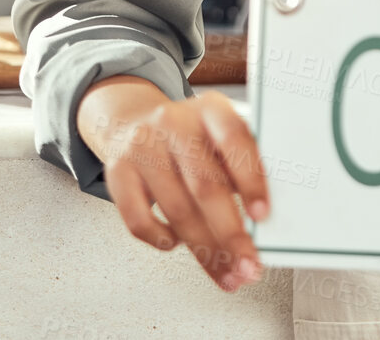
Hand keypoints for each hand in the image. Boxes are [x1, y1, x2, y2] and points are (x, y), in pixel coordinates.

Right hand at [77, 75, 269, 292]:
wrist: (134, 121)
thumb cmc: (191, 138)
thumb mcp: (220, 133)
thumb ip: (242, 164)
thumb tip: (262, 221)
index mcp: (210, 108)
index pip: (234, 138)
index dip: (251, 178)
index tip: (263, 215)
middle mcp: (173, 122)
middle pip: (205, 184)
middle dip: (230, 233)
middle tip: (248, 265)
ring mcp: (142, 147)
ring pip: (176, 208)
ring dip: (204, 250)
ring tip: (225, 272)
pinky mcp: (117, 172)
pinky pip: (138, 219)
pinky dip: (162, 239)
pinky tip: (178, 244)